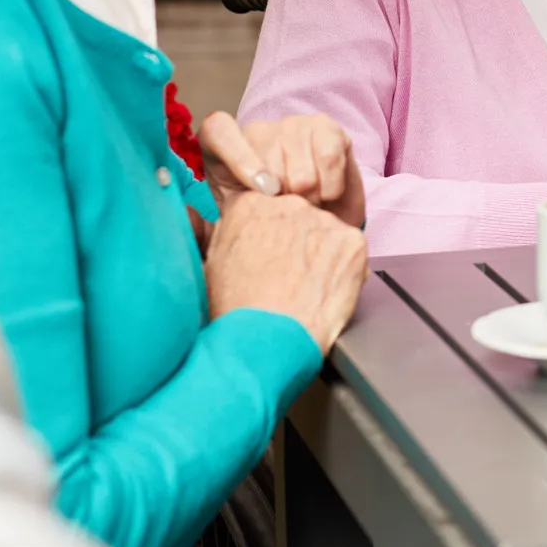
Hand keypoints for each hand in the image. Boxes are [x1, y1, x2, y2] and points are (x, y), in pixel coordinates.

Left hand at [199, 112, 364, 227]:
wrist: (314, 222)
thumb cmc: (266, 224)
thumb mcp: (230, 225)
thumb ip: (203, 227)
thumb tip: (187, 218)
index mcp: (222, 148)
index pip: (219, 131)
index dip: (239, 158)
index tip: (261, 192)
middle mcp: (257, 129)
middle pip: (270, 161)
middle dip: (281, 200)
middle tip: (285, 214)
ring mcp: (295, 125)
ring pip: (301, 168)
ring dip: (308, 198)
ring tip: (306, 208)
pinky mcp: (329, 129)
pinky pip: (329, 159)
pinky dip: (330, 188)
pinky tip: (326, 197)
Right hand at [204, 192, 368, 354]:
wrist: (264, 343)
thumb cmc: (232, 312)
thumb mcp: (205, 265)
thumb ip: (210, 232)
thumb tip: (193, 216)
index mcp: (250, 204)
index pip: (266, 206)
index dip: (268, 235)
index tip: (266, 256)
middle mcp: (288, 203)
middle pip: (298, 216)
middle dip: (296, 241)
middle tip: (287, 276)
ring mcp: (324, 221)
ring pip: (326, 233)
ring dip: (321, 255)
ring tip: (305, 287)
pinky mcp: (352, 242)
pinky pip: (351, 252)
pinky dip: (345, 270)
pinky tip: (325, 291)